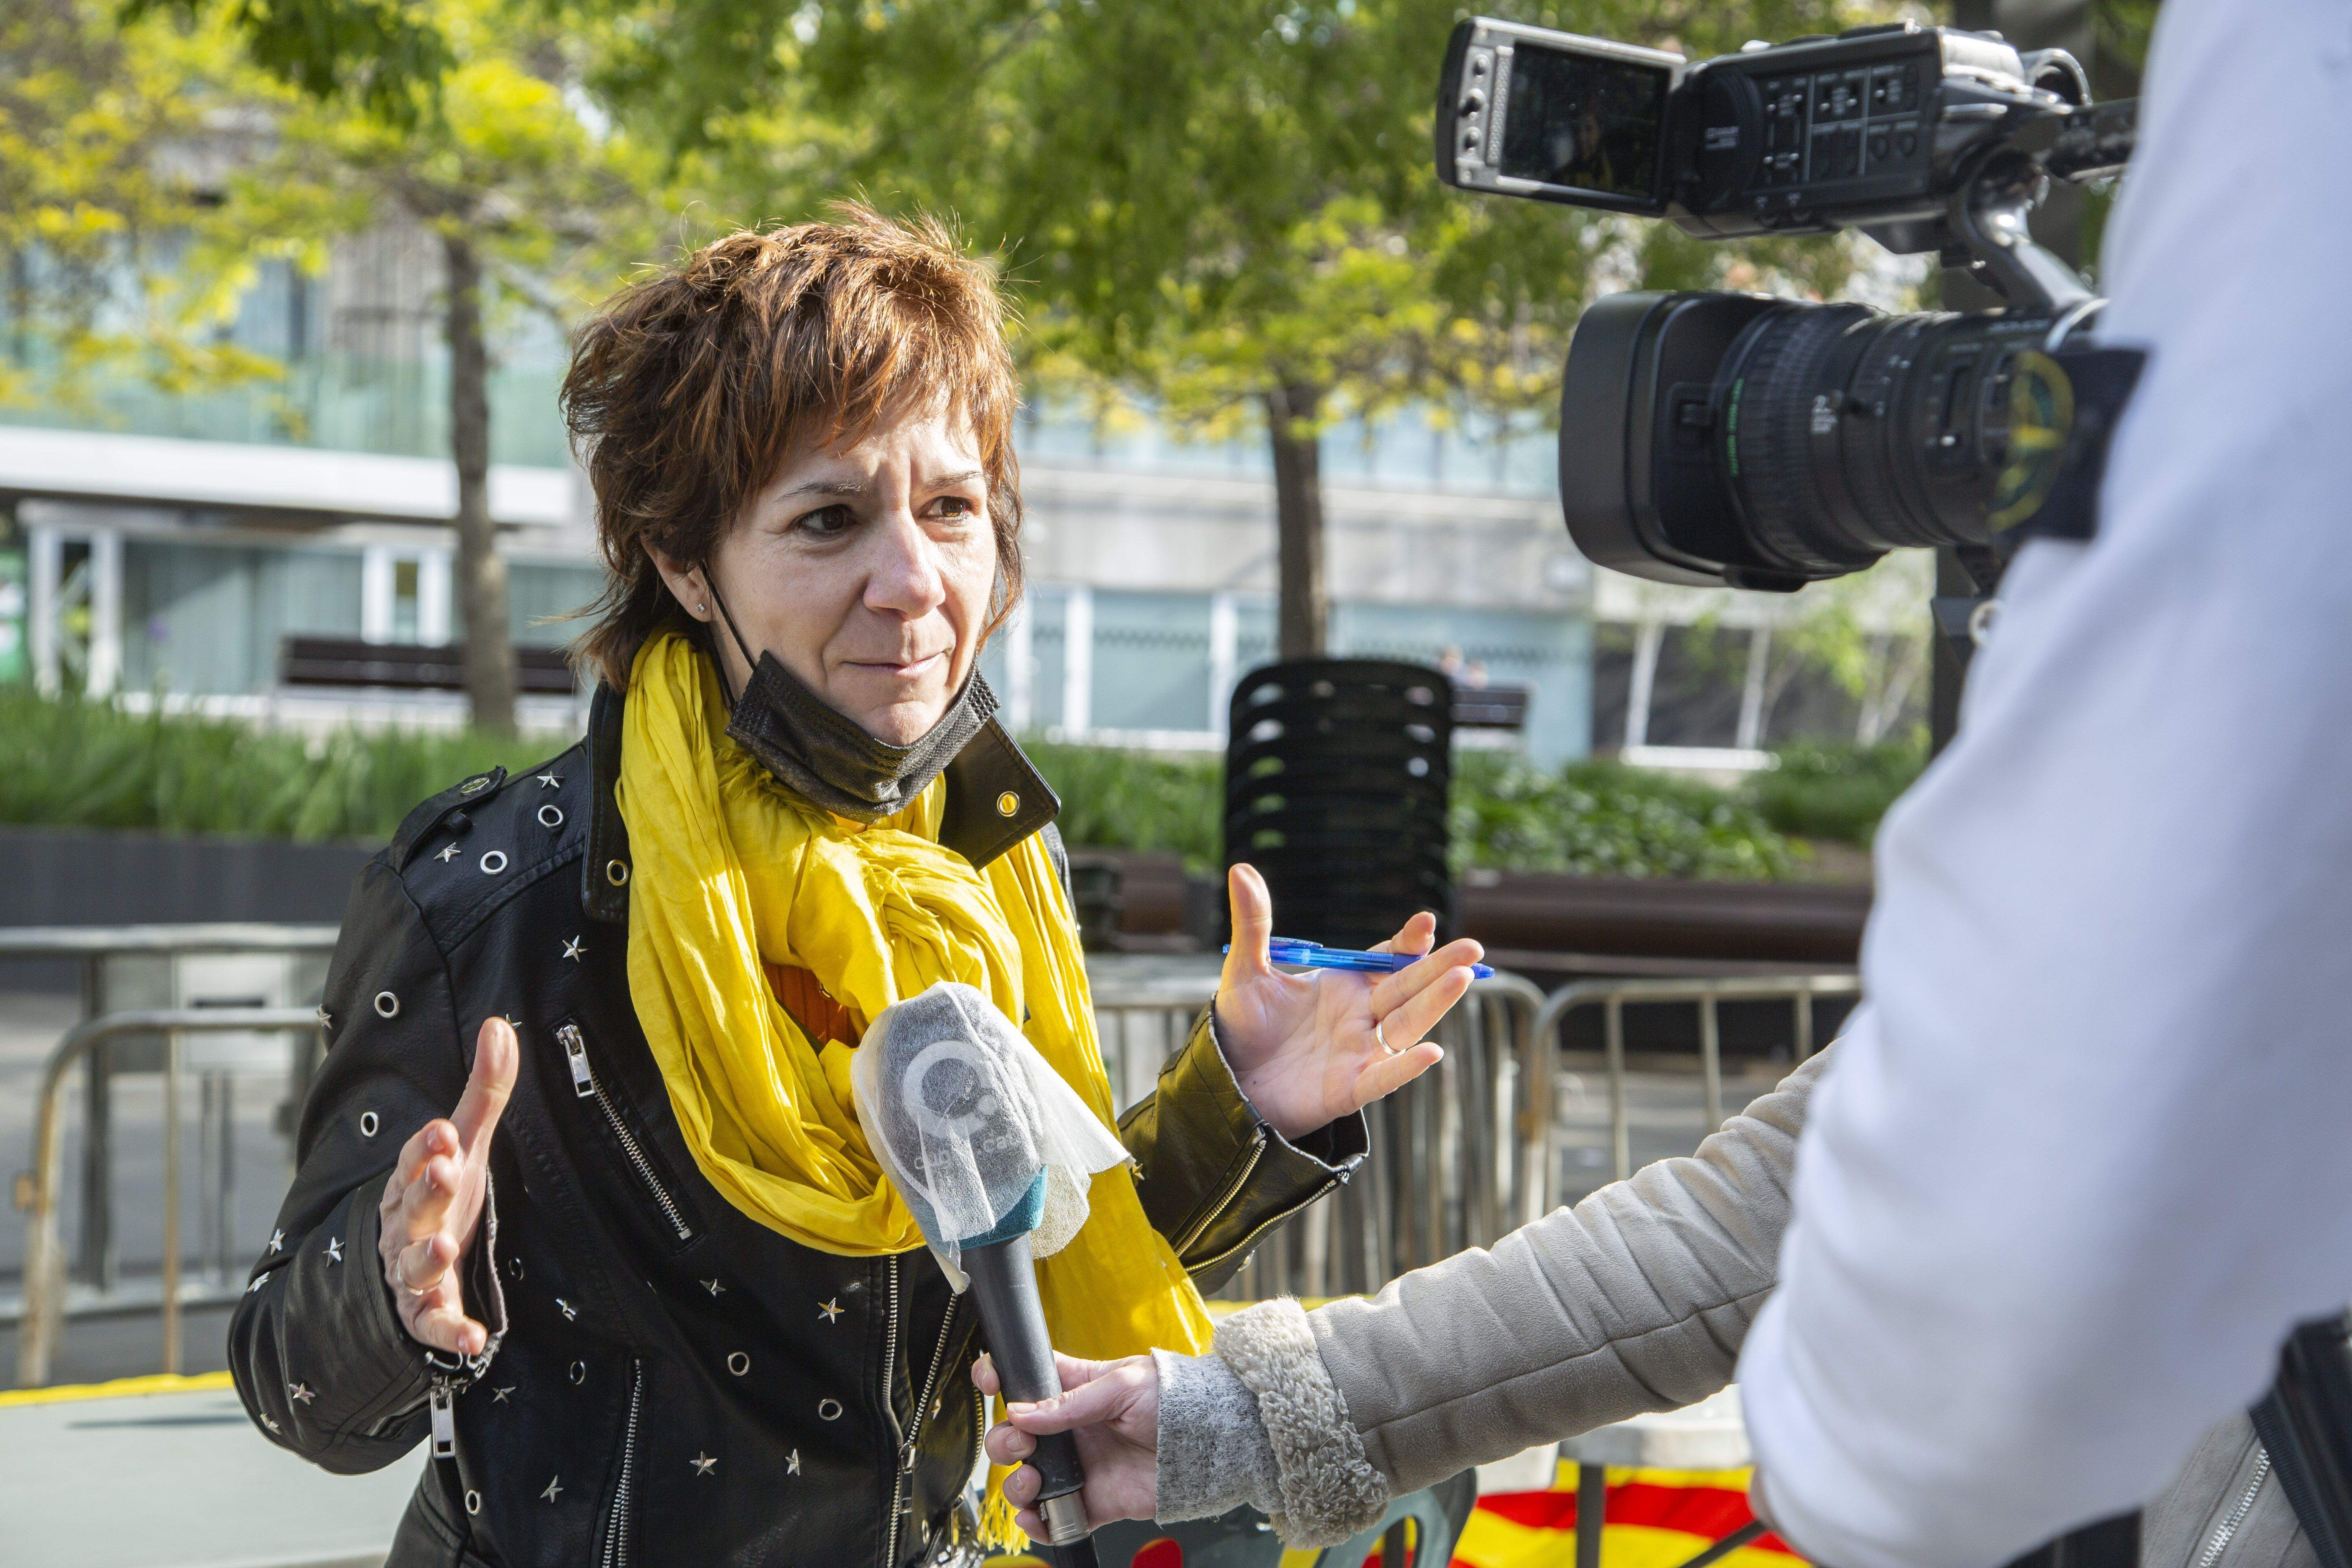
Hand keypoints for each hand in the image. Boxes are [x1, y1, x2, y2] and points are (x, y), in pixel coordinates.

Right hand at [377, 1017, 515, 1357]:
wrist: (409, 1267)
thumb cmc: (441, 1197)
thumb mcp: (466, 1146)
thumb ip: (484, 1092)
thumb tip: (500, 1024)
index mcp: (411, 1182)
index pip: (413, 1159)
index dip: (425, 1146)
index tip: (444, 1130)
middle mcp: (403, 1226)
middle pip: (410, 1207)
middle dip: (426, 1190)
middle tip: (446, 1171)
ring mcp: (409, 1271)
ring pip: (411, 1264)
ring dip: (427, 1257)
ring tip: (444, 1247)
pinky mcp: (424, 1312)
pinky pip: (433, 1324)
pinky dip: (450, 1332)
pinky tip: (472, 1339)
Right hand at [975, 1351, 1160, 1536]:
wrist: (1209, 1442)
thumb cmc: (1174, 1398)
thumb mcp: (1123, 1385)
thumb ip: (1071, 1401)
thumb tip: (1022, 1412)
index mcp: (1076, 1389)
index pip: (1028, 1380)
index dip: (1002, 1378)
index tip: (989, 1380)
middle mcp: (1070, 1429)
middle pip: (1016, 1436)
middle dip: (1004, 1442)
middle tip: (1023, 1445)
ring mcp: (1080, 1466)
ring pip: (1028, 1479)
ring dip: (1018, 1484)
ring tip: (1034, 1481)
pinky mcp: (1093, 1501)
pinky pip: (1055, 1518)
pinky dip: (1038, 1523)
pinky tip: (1036, 1515)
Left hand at [1214, 863, 1485, 1138]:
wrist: (1227, 1082)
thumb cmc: (1242, 1027)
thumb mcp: (1246, 971)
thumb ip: (1253, 923)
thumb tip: (1241, 868)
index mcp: (1344, 984)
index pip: (1388, 959)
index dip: (1409, 941)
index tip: (1426, 921)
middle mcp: (1361, 1016)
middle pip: (1409, 988)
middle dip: (1439, 967)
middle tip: (1473, 947)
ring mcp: (1358, 1052)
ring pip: (1406, 1026)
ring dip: (1435, 1003)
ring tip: (1463, 978)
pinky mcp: (1348, 1088)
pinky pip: (1382, 1077)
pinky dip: (1404, 1067)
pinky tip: (1431, 1053)